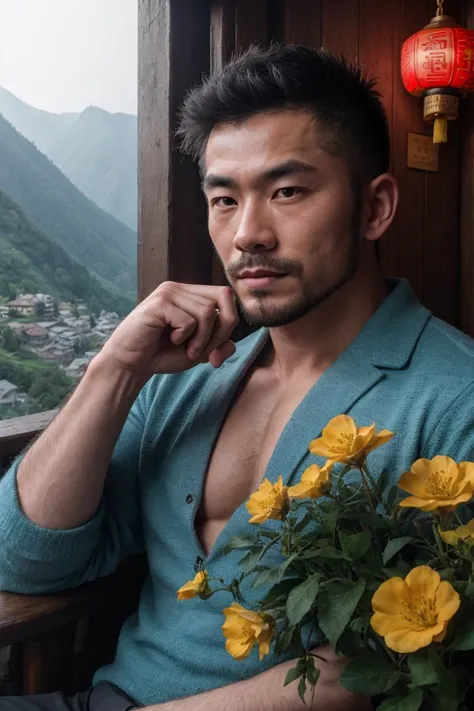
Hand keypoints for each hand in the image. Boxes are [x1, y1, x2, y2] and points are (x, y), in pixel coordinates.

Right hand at [98, 282, 238, 377]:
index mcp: (191, 294)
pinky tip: (170, 341)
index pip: (226, 295)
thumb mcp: (199, 351)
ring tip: (185, 349)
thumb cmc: (163, 354)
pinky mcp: (159, 303)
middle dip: (219, 332)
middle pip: (223, 300)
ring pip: (207, 312)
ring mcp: (169, 292)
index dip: (228, 323)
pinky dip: (184, 338)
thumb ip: (220, 345)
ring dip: (201, 339)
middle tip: (201, 351)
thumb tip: (231, 345)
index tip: (213, 348)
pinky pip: (188, 321)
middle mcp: (181, 288)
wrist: (131, 363)